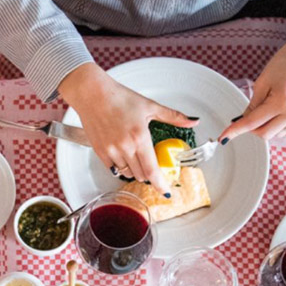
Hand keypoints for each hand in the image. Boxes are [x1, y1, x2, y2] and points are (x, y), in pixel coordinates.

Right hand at [58, 63, 196, 192]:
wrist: (92, 94)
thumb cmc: (119, 98)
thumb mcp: (150, 106)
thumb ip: (173, 116)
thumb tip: (193, 121)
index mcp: (140, 137)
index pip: (152, 170)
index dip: (160, 184)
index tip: (166, 191)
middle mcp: (125, 147)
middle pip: (141, 174)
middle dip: (148, 173)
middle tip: (150, 164)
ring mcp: (111, 151)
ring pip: (127, 173)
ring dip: (134, 169)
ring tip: (134, 154)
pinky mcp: (100, 152)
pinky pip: (114, 169)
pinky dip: (120, 166)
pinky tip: (122, 154)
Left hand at [220, 20, 285, 142]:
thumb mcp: (263, 81)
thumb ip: (253, 105)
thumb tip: (244, 121)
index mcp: (282, 101)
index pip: (253, 123)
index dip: (236, 130)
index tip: (224, 137)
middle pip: (266, 134)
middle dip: (254, 128)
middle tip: (251, 115)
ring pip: (278, 134)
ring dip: (268, 126)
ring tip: (271, 106)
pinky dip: (281, 123)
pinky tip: (283, 106)